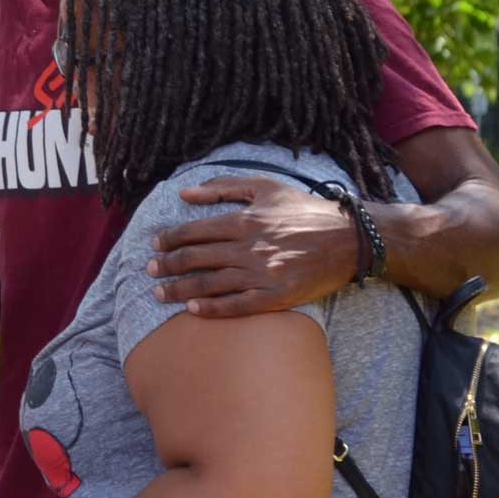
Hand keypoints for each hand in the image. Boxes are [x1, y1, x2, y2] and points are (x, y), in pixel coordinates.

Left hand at [149, 177, 357, 315]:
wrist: (350, 239)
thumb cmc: (305, 210)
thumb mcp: (265, 187)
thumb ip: (223, 187)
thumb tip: (185, 193)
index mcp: (243, 221)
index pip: (193, 232)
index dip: (168, 239)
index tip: (153, 244)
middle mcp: (248, 248)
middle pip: (195, 259)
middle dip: (166, 265)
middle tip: (149, 271)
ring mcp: (261, 274)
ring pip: (209, 284)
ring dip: (179, 290)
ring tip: (159, 294)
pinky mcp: (276, 296)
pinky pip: (236, 306)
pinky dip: (212, 309)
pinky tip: (193, 310)